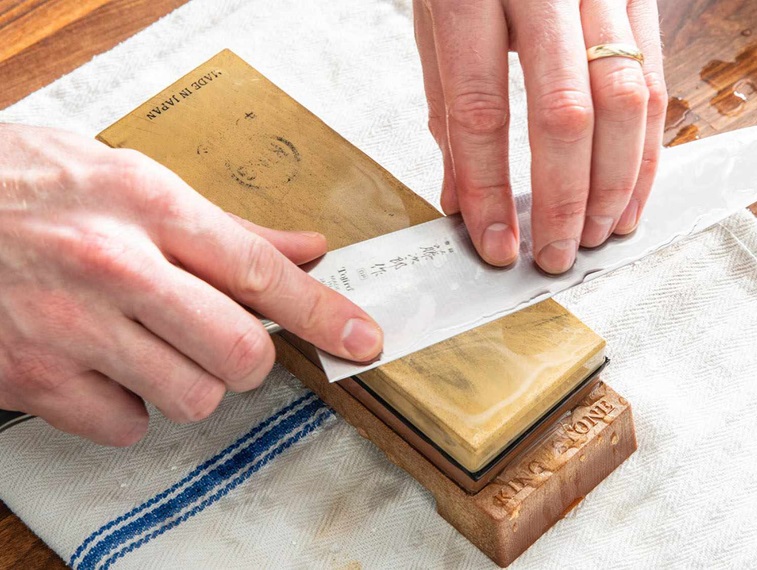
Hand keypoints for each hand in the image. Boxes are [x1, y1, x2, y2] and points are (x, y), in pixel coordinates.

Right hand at [0, 124, 382, 445]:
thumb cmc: (26, 186)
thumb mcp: (129, 179)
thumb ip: (225, 226)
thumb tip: (304, 250)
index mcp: (148, 206)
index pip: (262, 272)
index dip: (324, 313)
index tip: (361, 339)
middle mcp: (114, 266)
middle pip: (239, 353)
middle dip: (246, 358)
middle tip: (223, 339)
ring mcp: (71, 328)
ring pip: (192, 398)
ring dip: (188, 381)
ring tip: (150, 344)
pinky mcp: (34, 379)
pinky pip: (127, 424)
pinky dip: (129, 405)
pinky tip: (104, 366)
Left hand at [414, 0, 666, 272]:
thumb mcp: (436, 21)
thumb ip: (448, 106)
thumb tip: (460, 195)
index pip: (480, 111)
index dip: (490, 188)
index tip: (495, 242)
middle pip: (564, 113)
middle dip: (562, 198)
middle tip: (553, 253)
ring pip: (625, 100)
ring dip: (613, 183)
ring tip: (596, 235)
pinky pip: (655, 79)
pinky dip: (646, 147)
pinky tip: (629, 191)